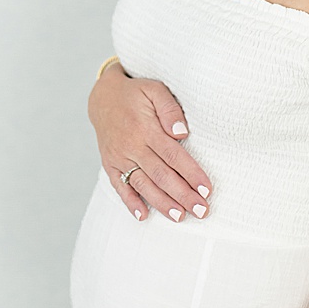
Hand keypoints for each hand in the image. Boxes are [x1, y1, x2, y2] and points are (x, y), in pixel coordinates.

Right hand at [90, 63, 212, 222]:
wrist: (102, 97)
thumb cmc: (136, 94)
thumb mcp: (155, 90)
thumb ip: (170, 109)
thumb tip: (181, 133)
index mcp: (145, 128)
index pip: (173, 156)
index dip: (191, 174)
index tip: (206, 189)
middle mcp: (131, 146)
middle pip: (161, 175)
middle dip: (182, 195)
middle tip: (202, 211)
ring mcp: (119, 157)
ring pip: (142, 184)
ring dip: (161, 203)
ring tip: (180, 217)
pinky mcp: (110, 164)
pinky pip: (119, 186)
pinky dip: (130, 202)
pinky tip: (143, 216)